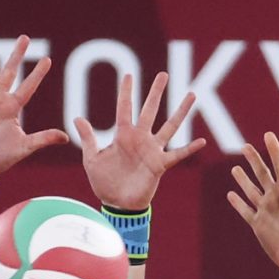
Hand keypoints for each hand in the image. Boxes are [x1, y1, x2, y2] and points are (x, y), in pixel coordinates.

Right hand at [0, 34, 65, 173]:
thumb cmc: (0, 158)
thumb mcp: (24, 148)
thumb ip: (43, 139)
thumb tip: (66, 138)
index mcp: (12, 108)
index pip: (28, 87)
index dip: (37, 74)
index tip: (47, 60)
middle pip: (9, 71)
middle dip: (17, 55)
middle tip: (25, 38)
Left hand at [74, 72, 205, 212]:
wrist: (117, 204)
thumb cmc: (104, 182)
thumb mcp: (92, 159)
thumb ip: (88, 139)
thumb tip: (77, 118)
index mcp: (123, 135)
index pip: (125, 108)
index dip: (126, 92)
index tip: (129, 75)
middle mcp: (140, 138)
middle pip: (150, 110)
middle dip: (156, 92)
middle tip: (163, 74)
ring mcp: (152, 150)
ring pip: (169, 126)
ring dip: (181, 111)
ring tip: (192, 95)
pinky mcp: (160, 165)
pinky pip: (177, 155)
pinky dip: (189, 148)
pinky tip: (202, 141)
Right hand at [224, 134, 278, 274]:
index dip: (274, 151)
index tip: (267, 135)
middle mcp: (277, 198)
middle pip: (262, 174)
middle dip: (254, 160)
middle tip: (245, 146)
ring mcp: (266, 211)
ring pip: (251, 190)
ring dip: (243, 179)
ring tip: (235, 168)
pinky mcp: (258, 225)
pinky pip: (245, 211)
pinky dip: (237, 203)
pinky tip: (230, 194)